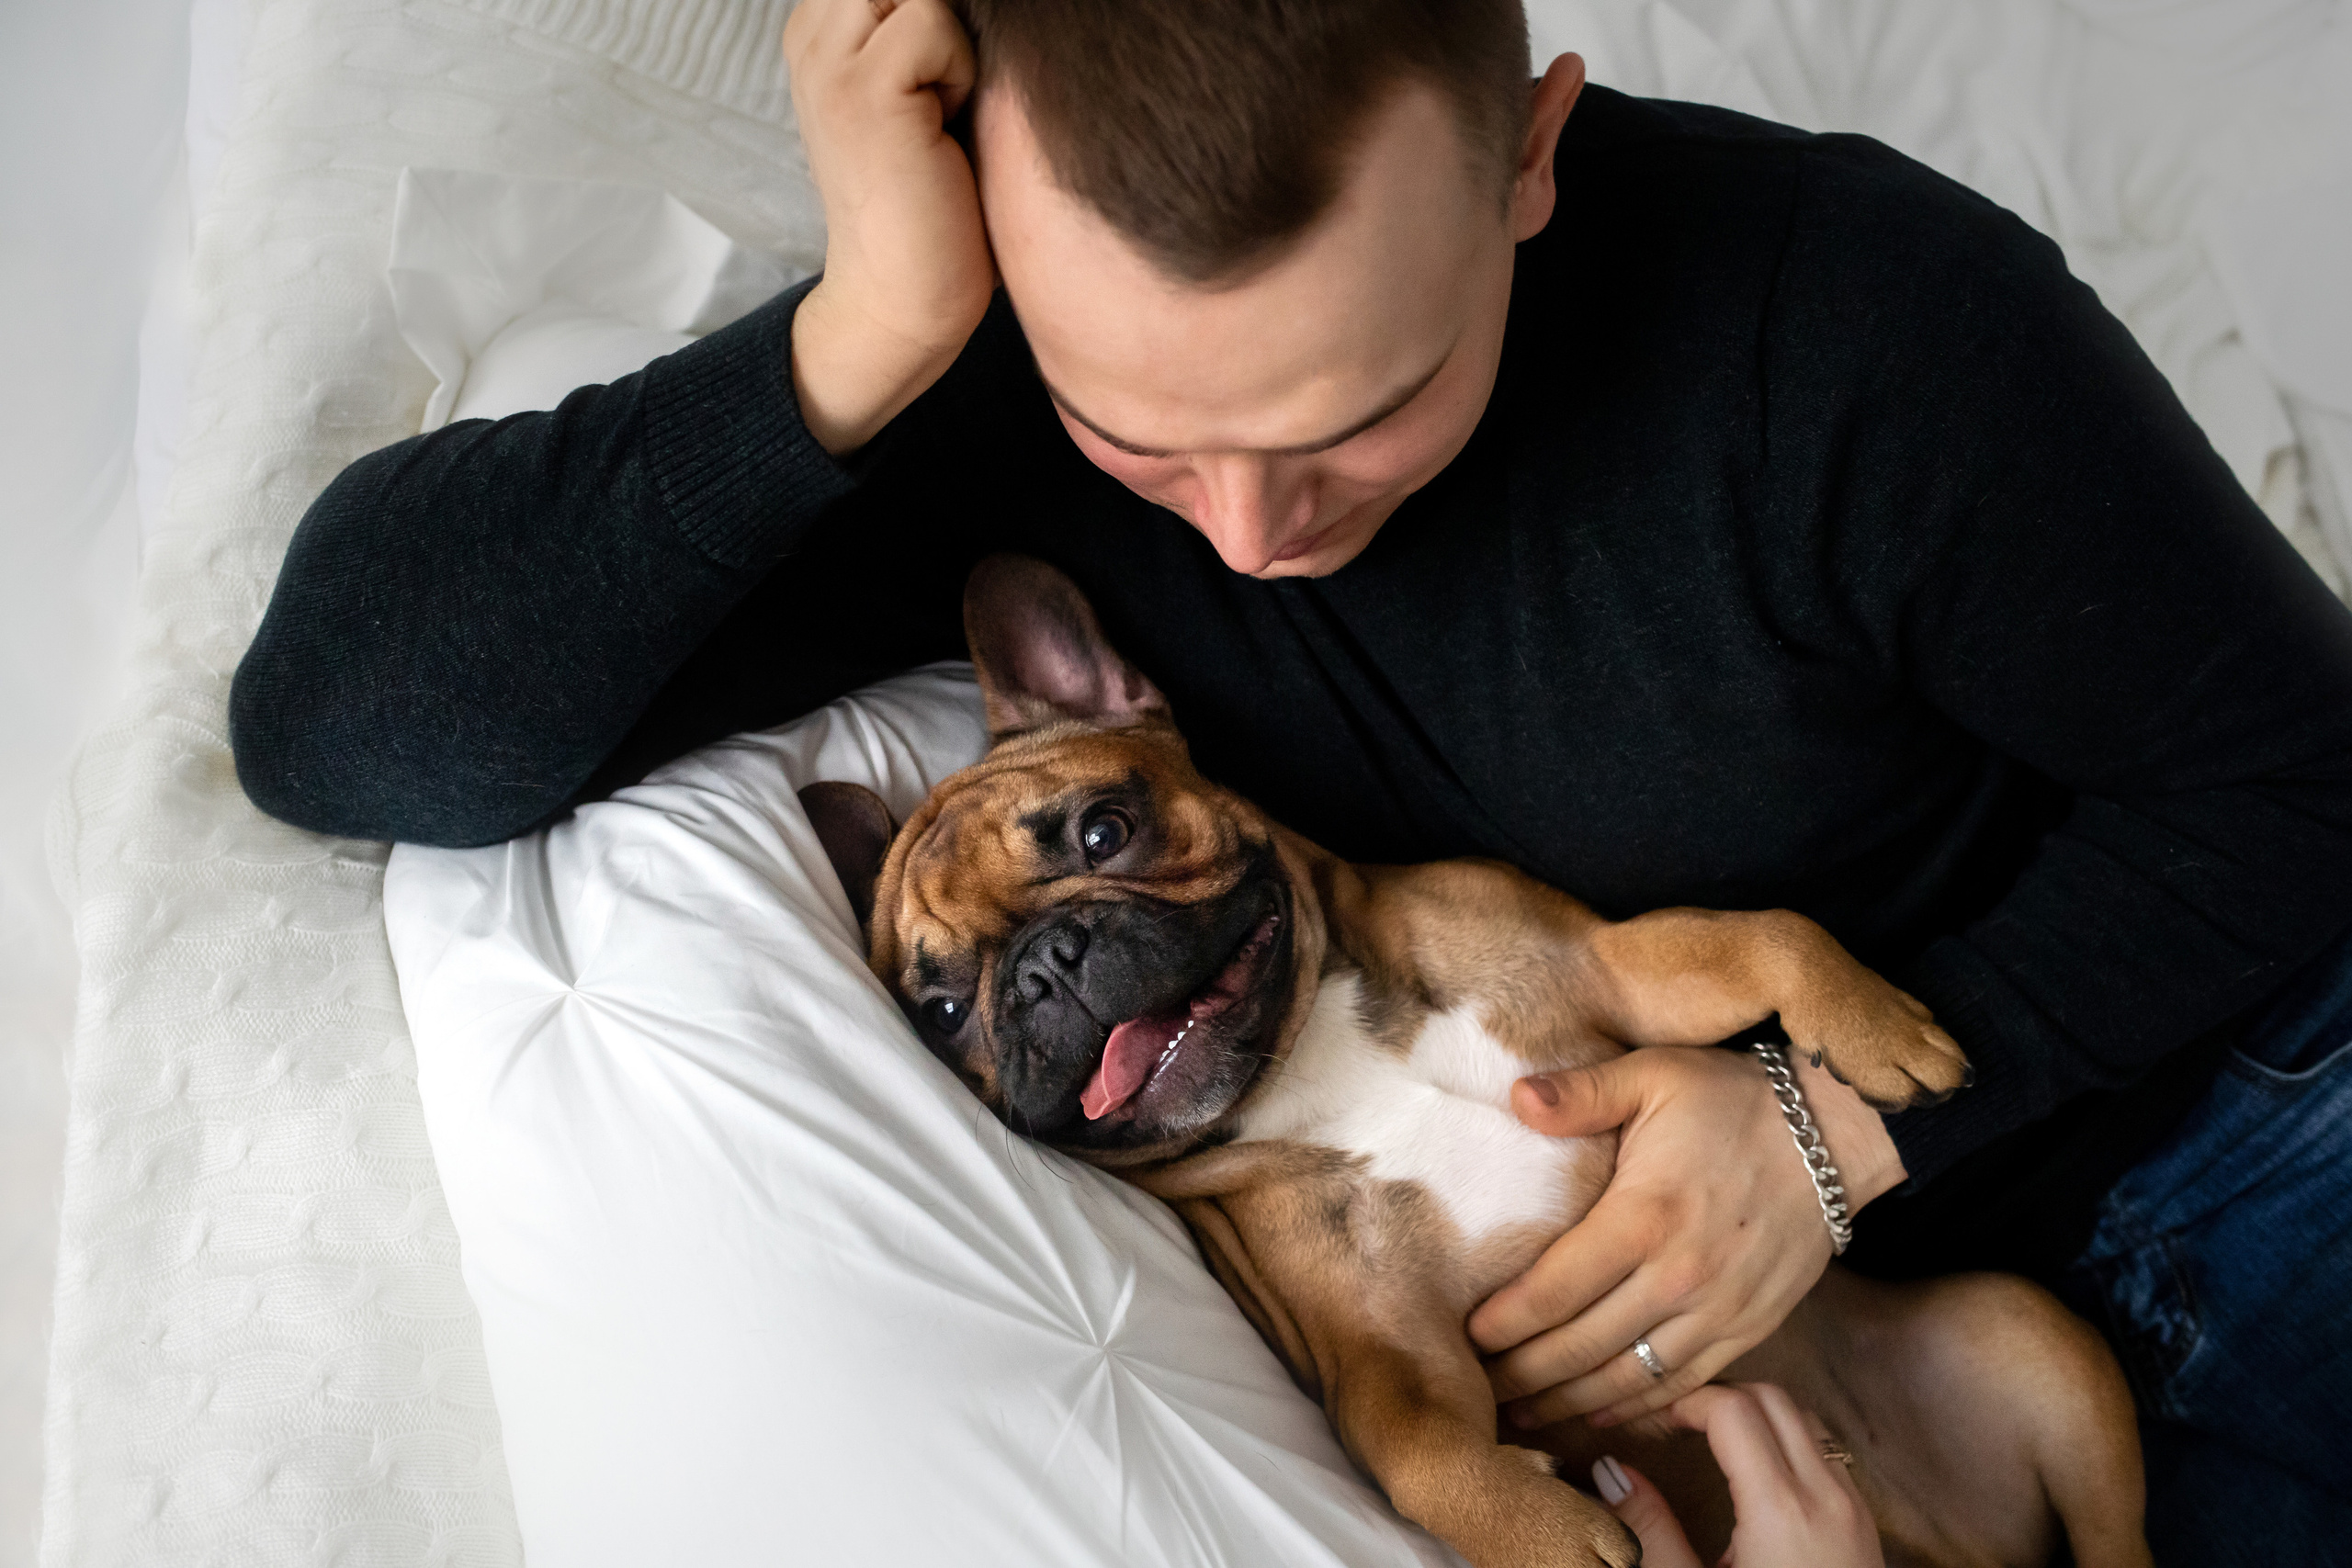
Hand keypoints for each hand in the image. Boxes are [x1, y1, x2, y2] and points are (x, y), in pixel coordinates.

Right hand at [781, 0, 997, 452]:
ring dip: (954, 49)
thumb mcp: (928, 92)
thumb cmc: (934, 206)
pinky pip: (934, 21)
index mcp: (822, 31)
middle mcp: (813, 34)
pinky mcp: (862, 88)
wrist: (903, 299)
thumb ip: (931, 33)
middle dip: (945, 29)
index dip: (940, 28)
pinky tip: (939, 136)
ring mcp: (829, 60)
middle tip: (940, 108)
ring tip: (939, 118)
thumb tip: (975, 6)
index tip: (934, 92)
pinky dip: (959, 77)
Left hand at [1467, 1046, 1902, 1428]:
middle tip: (1478, 1390)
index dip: (1505, 1323)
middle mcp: (1679, 1277)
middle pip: (1581, 1349)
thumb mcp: (1653, 1074)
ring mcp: (1718, 1313)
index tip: (1466, 1338)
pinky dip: (1635, 1409)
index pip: (1554, 1290)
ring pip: (1628, 1381)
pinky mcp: (1749, 1331)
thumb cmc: (1733, 1100)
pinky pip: (1682, 1388)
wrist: (1836, 1134)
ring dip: (1570, 1404)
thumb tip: (1516, 1099)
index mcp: (1644, 1216)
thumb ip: (1581, 1093)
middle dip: (1523, 1375)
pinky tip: (1596, 1415)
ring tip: (1522, 1415)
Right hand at [1592, 1383, 1882, 1567]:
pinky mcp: (1865, 1526)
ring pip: (1804, 1419)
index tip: (1650, 1420)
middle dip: (1719, 1396)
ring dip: (1757, 1415)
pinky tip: (1754, 1475)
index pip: (1732, 1410)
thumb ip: (1650, 1531)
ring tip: (1710, 1441)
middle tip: (1675, 1422)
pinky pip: (1826, 1454)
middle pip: (1773, 1397)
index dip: (1684, 1402)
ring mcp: (1854, 1508)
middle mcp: (1826, 1496)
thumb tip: (1611, 1472)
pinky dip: (1788, 1441)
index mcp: (1780, 1510)